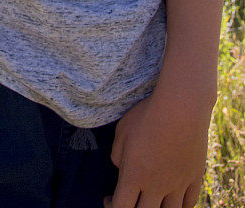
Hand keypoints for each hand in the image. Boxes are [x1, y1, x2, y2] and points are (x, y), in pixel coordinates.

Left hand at [103, 89, 212, 207]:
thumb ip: (118, 155)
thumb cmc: (147, 115)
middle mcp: (157, 185)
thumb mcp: (122, 131)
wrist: (181, 107)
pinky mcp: (195, 177)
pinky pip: (190, 203)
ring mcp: (178, 184)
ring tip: (151, 200)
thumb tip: (121, 169)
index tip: (109, 198)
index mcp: (135, 175)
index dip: (111, 207)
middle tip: (129, 199)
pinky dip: (180, 206)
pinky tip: (172, 199)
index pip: (121, 207)